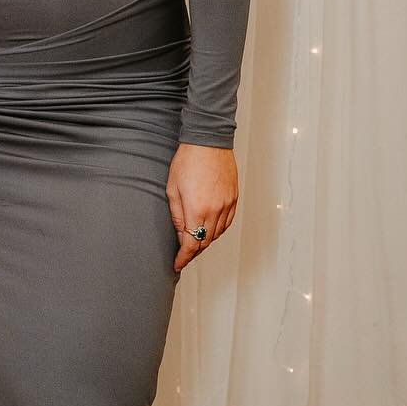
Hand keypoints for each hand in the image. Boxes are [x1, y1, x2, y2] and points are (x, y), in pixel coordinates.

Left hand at [166, 143, 237, 272]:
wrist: (208, 142)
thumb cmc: (187, 161)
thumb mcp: (172, 189)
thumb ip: (176, 215)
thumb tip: (180, 233)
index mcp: (197, 209)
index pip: (191, 244)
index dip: (183, 257)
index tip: (177, 264)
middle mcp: (215, 210)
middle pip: (205, 242)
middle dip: (193, 251)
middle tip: (183, 255)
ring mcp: (227, 205)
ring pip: (217, 234)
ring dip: (205, 241)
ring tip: (194, 242)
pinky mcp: (234, 198)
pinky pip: (227, 223)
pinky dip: (218, 230)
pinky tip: (209, 229)